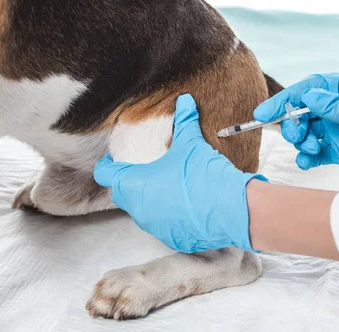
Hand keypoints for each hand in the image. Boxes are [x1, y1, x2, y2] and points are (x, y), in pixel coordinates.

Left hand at [94, 94, 266, 252]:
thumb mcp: (192, 144)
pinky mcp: (172, 238)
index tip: (113, 159)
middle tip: (142, 169)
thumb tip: (185, 101)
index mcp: (135, 185)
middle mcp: (139, 210)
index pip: (105, 175)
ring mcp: (155, 227)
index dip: (108, 165)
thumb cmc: (205, 177)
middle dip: (129, 181)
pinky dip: (168, 214)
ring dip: (148, 198)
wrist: (232, 210)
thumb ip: (184, 121)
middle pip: (122, 194)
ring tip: (166, 184)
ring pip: (142, 211)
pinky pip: (162, 224)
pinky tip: (185, 203)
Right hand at [254, 72, 338, 179]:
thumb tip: (308, 98)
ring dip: (301, 142)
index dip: (283, 100)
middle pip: (301, 113)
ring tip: (312, 150)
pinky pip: (316, 154)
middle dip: (293, 125)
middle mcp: (337, 108)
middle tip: (299, 136)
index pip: (306, 90)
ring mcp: (338, 130)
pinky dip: (307, 158)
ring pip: (305, 134)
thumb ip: (338, 105)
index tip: (264, 113)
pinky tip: (307, 162)